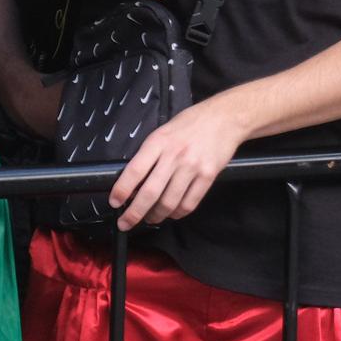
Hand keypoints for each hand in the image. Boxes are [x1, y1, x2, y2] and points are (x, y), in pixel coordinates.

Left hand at [108, 94, 249, 229]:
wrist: (226, 117)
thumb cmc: (191, 123)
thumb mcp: (164, 132)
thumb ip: (149, 154)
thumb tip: (134, 182)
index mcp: (159, 142)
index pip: (134, 171)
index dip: (121, 191)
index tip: (114, 203)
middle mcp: (175, 155)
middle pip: (149, 193)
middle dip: (134, 213)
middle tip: (126, 223)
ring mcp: (193, 167)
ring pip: (169, 202)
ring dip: (156, 216)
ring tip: (151, 218)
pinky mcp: (209, 175)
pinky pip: (190, 203)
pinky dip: (178, 213)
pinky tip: (173, 212)